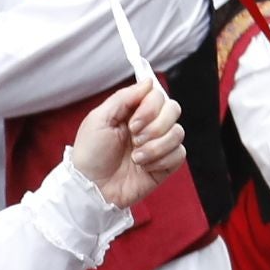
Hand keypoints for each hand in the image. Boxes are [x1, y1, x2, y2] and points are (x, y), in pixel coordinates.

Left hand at [64, 78, 186, 211]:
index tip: (132, 122)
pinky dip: (161, 160)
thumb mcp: (99, 119)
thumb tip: (148, 81)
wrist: (92, 188)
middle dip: (155, 126)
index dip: (150, 107)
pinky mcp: (165, 165)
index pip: (158, 95)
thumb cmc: (90, 154)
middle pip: (173, 110)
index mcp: (133, 111)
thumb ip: (124, 97)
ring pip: (178, 132)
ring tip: (136, 158)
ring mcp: (158, 145)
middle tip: (134, 139)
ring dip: (155, 146)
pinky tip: (145, 167)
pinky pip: (179, 154)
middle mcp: (149, 125)